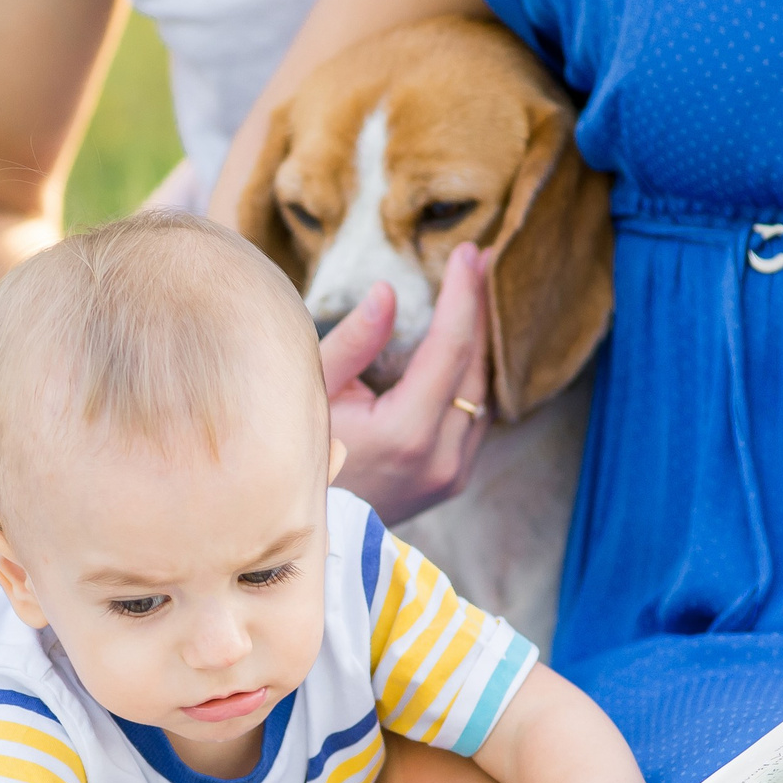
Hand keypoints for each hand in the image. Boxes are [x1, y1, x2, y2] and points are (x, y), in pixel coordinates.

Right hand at [319, 242, 493, 522]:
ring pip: (481, 393)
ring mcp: (453, 473)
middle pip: (475, 367)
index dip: (463, 295)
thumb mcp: (314, 392)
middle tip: (476, 261)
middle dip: (477, 310)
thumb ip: (356, 342)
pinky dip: (470, 378)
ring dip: (479, 343)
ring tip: (473, 294)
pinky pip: (474, 417)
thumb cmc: (301, 455)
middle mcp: (441, 456)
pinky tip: (464, 345)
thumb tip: (389, 291)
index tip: (468, 253)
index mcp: (406, 432)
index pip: (450, 347)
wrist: (308, 529)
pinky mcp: (454, 480)